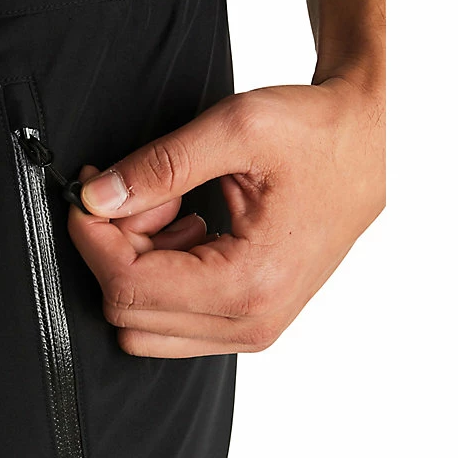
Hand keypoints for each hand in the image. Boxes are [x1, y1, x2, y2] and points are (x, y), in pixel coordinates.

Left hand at [68, 77, 384, 357]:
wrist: (371, 149)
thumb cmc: (320, 138)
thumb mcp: (237, 130)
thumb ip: (158, 167)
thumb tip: (97, 198)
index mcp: (248, 285)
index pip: (129, 286)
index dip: (92, 239)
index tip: (86, 195)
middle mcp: (249, 323)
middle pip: (129, 313)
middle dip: (115, 251)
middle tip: (139, 195)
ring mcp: (247, 327)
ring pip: (144, 324)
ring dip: (137, 264)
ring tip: (171, 208)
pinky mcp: (245, 319)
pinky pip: (171, 319)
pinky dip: (159, 274)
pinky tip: (187, 227)